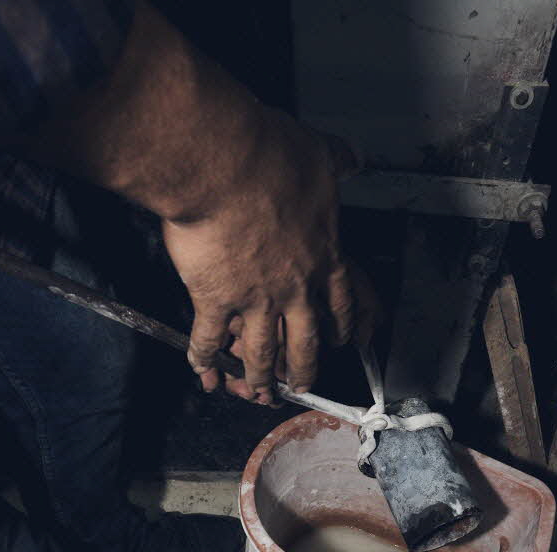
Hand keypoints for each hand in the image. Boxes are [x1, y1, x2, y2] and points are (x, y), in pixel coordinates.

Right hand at [163, 111, 370, 403]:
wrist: (222, 165)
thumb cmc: (270, 157)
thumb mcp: (317, 153)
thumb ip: (337, 160)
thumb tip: (354, 158)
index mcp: (323, 255)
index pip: (340, 301)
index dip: (341, 325)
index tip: (341, 340)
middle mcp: (294, 287)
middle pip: (306, 341)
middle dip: (304, 368)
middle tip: (302, 384)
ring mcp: (256, 299)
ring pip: (262, 353)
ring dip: (259, 378)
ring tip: (256, 394)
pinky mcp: (215, 300)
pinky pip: (209, 339)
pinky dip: (204, 359)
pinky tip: (203, 372)